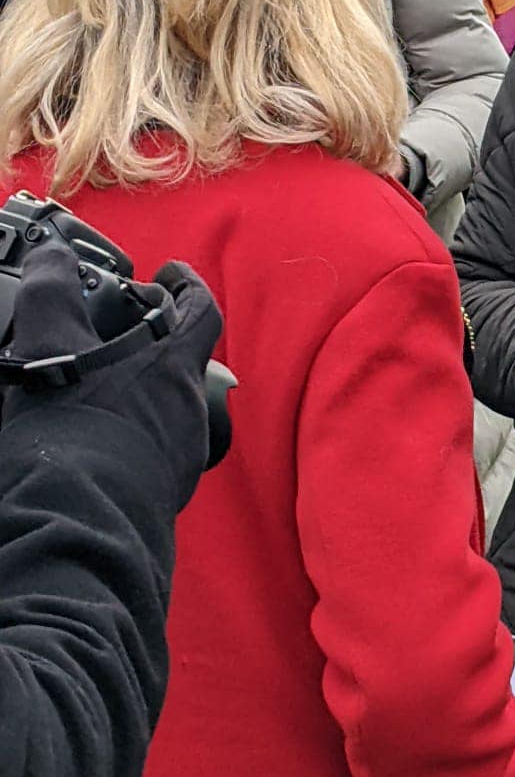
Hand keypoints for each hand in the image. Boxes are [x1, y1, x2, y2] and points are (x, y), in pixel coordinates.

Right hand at [7, 240, 223, 510]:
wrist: (78, 523)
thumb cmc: (71, 435)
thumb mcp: (49, 347)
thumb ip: (51, 292)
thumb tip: (51, 253)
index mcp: (174, 367)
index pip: (202, 309)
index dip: (187, 285)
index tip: (170, 274)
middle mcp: (191, 409)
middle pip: (188, 362)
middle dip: (159, 345)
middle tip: (121, 337)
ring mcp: (183, 456)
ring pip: (172, 410)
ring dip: (145, 394)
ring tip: (99, 392)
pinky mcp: (164, 494)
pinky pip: (157, 453)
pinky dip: (136, 438)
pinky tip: (99, 441)